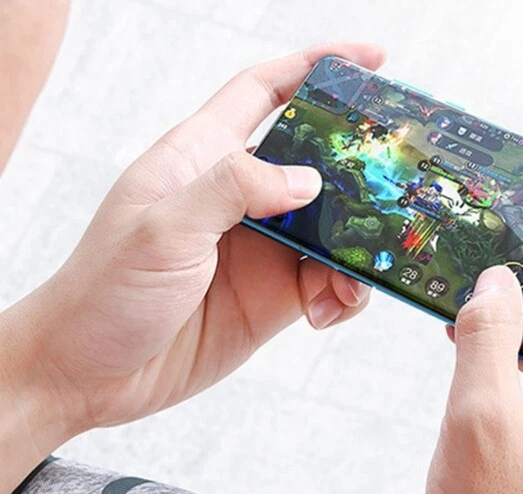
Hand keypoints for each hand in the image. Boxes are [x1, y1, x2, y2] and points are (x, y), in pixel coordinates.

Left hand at [8, 43, 383, 434]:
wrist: (92, 374)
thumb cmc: (106, 291)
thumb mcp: (163, 229)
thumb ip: (233, 190)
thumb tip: (308, 179)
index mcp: (202, 159)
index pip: (263, 92)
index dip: (314, 68)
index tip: (370, 60)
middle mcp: (238, 199)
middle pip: (315, 164)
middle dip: (360, 170)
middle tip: (399, 184)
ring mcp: (260, 250)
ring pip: (332, 232)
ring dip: (357, 251)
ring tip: (354, 278)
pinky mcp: (273, 297)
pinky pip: (327, 283)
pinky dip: (341, 294)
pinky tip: (325, 313)